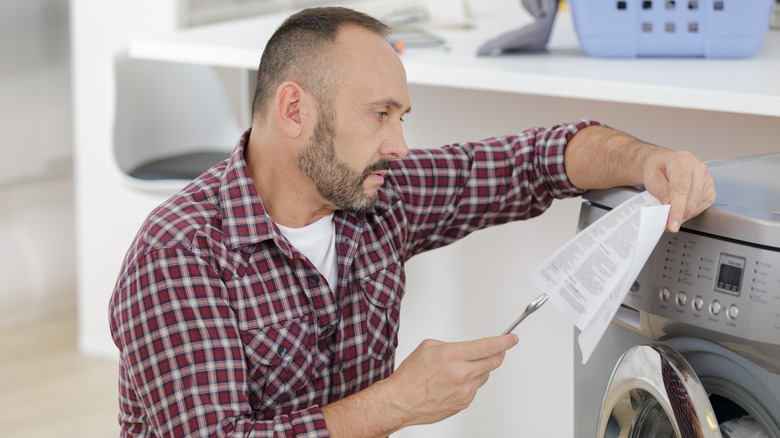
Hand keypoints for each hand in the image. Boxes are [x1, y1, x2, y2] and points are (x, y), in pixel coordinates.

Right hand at [383, 334, 518, 426]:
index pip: (488, 346)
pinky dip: (469, 384)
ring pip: (484, 376)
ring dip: (479, 370)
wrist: (401, 401)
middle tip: (498, 350)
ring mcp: (464, 390)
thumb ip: (452, 346)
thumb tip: (465, 349)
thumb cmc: (411, 376)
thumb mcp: (428, 347)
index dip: (504, 341)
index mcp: (453, 355)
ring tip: (460, 370)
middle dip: (498, 354)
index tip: (512, 339)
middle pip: (493, 362)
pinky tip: (453, 384)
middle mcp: (461, 373)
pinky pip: (474, 390)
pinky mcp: (463, 403)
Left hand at [642, 150, 715, 231]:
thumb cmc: (658, 169)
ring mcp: (707, 181)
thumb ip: (661, 192)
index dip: (677, 209)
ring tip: (669, 210)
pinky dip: (688, 213)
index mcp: (684, 161)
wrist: (664, 165)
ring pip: (695, 208)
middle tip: (662, 221)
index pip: (681, 189)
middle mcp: (699, 169)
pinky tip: (679, 207)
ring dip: (681, 215)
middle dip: (675, 216)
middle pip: (689, 202)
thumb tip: (669, 208)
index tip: (672, 224)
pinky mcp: (710, 192)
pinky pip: (700, 209)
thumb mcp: (652, 179)